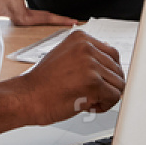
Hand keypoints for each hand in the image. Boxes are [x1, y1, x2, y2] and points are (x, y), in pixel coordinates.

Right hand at [10, 30, 124, 125]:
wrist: (26, 98)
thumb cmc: (42, 84)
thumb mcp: (65, 58)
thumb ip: (86, 57)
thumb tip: (108, 64)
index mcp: (80, 38)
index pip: (112, 54)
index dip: (106, 73)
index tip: (96, 82)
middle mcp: (86, 47)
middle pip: (117, 69)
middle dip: (107, 85)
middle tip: (90, 94)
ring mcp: (90, 63)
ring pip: (118, 84)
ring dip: (105, 96)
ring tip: (86, 99)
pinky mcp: (93, 82)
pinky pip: (115, 96)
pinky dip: (104, 105)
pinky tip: (87, 105)